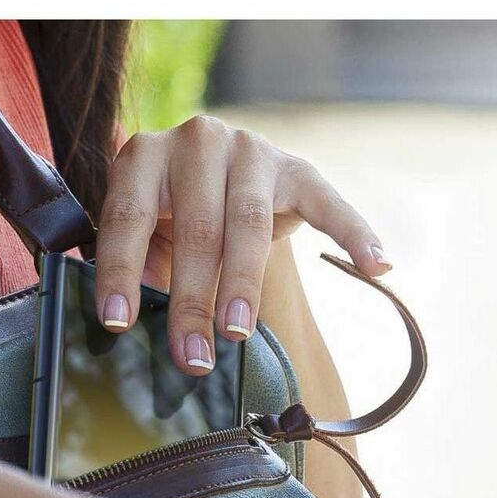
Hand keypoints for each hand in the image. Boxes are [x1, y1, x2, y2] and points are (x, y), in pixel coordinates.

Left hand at [95, 115, 390, 373]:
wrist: (221, 168)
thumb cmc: (171, 212)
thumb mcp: (144, 231)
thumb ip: (135, 265)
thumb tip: (125, 327)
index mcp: (145, 157)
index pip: (128, 217)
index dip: (121, 272)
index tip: (119, 324)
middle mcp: (197, 141)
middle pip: (195, 227)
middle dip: (191, 299)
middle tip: (192, 356)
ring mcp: (251, 151)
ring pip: (248, 222)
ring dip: (243, 283)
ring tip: (237, 332)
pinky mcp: (297, 168)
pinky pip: (328, 202)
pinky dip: (355, 233)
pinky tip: (377, 264)